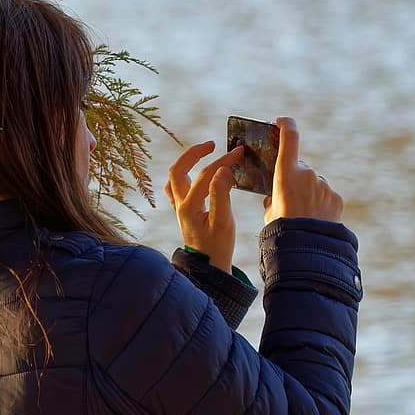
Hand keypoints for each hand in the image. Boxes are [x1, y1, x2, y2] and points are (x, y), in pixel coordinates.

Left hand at [165, 141, 242, 272]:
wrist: (208, 269)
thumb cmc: (218, 248)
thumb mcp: (224, 222)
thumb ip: (222, 194)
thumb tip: (223, 170)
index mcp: (189, 207)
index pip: (206, 175)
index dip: (223, 161)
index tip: (239, 152)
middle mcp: (180, 205)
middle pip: (178, 170)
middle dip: (194, 153)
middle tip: (212, 145)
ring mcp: (179, 209)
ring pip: (175, 179)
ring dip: (187, 163)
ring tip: (205, 154)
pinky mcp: (184, 213)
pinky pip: (178, 189)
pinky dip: (187, 177)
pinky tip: (200, 175)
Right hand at [264, 117, 343, 223]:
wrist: (305, 248)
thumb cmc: (281, 230)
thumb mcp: (269, 213)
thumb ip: (273, 199)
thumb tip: (275, 199)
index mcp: (286, 173)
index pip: (289, 138)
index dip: (286, 125)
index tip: (282, 121)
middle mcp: (307, 174)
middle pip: (300, 169)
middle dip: (294, 180)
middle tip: (288, 200)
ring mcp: (323, 185)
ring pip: (314, 185)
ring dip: (307, 195)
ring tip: (301, 217)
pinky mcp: (336, 198)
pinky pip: (326, 197)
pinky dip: (320, 206)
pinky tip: (314, 220)